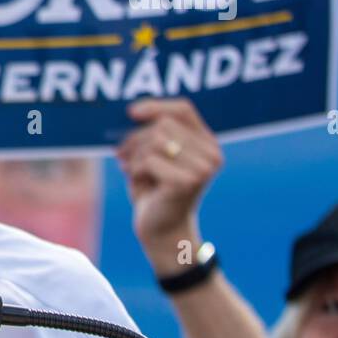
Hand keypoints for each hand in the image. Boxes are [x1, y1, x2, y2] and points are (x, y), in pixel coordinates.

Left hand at [116, 98, 222, 272]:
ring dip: (136, 157)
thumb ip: (150, 133)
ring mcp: (202, 168)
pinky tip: (140, 184)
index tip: (131, 112)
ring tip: (136, 173)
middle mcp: (212, 154)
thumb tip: (132, 111)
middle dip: (137, 140)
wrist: (161, 231)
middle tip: (126, 158)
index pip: (183, 109)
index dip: (156, 106)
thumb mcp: (153, 157)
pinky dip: (136, 171)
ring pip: (154, 141)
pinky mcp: (187, 182)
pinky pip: (149, 160)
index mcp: (207, 144)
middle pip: (162, 124)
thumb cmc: (154, 191)